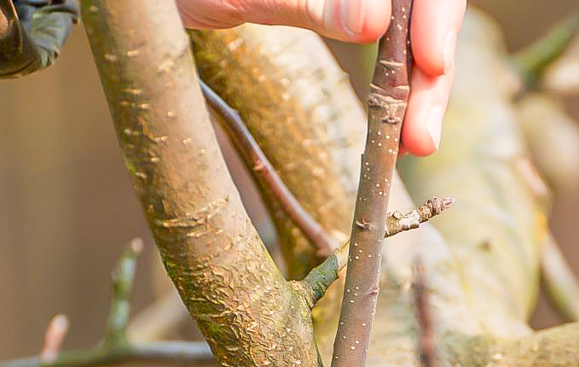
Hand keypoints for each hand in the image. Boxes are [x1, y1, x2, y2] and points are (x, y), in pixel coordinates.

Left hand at [178, 0, 464, 155]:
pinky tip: (396, 123)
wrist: (141, 7)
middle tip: (421, 135)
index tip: (432, 63)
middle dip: (430, 69)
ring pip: (409, 31)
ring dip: (417, 87)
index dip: (437, 16)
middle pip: (423, 6)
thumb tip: (375, 22)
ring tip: (414, 141)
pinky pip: (386, 44)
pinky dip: (393, 85)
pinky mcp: (340, 8)